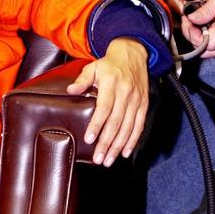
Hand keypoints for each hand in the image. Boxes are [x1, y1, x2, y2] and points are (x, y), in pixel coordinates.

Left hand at [66, 38, 149, 166]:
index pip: (104, 108)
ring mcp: (136, 100)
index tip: (90, 139)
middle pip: (116, 122)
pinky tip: (125, 152)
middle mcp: (126, 93)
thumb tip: (70, 90)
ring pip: (128, 127)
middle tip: (98, 158)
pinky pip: (139, 125)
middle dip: (107, 142)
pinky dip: (133, 140)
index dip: (97, 124)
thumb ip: (82, 80)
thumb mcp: (93, 67)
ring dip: (118, 146)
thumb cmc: (109, 64)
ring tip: (108, 160)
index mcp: (112, 84)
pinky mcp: (144, 105)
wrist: (133, 54)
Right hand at [152, 0, 206, 13]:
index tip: (202, 15)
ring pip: (171, 15)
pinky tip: (186, 3)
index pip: (181, 12)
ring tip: (193, 5)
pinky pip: (169, 9)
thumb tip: (203, 2)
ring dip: (183, 14)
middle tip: (200, 11)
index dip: (192, 17)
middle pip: (175, 17)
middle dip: (188, 18)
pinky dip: (178, 9)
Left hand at [185, 0, 214, 56]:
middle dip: (193, 36)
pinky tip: (208, 30)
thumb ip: (205, 10)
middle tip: (190, 22)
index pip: (203, 43)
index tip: (187, 21)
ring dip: (199, 40)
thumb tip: (191, 19)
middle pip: (203, 50)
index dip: (191, 34)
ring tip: (200, 25)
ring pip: (207, 52)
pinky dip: (208, 42)